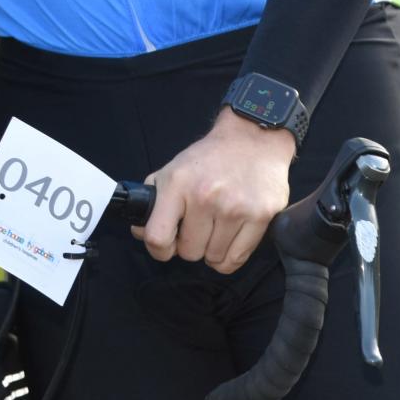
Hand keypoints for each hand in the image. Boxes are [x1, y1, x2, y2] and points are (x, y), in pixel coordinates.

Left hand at [135, 108, 297, 272]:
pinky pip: (236, 259)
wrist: (252, 139)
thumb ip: (154, 202)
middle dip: (191, 245)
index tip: (166, 246)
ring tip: (217, 228)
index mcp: (178, 184)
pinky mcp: (260, 216)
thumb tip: (140, 232)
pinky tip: (230, 237)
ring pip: (214, 259)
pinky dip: (230, 256)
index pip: (157, 236)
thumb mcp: (173, 170)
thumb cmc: (210, 159)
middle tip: (198, 227)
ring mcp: (234, 208)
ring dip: (212, 250)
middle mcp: (205, 197)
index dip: (158, 249)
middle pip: (189, 252)